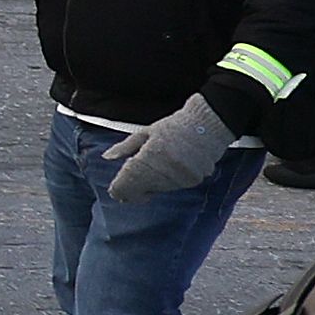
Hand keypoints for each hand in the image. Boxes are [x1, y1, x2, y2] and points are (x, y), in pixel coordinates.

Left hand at [107, 93, 241, 202]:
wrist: (207, 124)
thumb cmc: (175, 126)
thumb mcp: (146, 132)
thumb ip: (125, 147)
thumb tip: (107, 157)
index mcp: (149, 156)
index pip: (127, 182)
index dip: (118, 188)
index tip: (114, 190)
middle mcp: (164, 170)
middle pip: (141, 189)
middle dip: (132, 187)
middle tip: (130, 181)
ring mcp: (180, 177)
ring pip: (157, 189)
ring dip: (150, 184)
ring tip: (153, 167)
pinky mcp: (192, 180)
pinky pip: (173, 187)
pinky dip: (166, 182)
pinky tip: (167, 170)